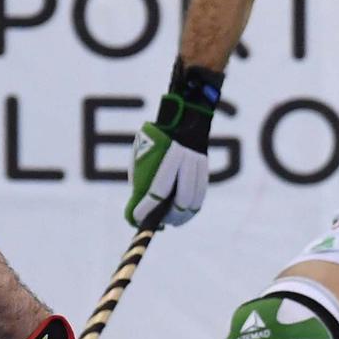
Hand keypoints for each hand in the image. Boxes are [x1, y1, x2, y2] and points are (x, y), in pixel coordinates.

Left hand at [126, 59, 222, 227]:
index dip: (145, 209)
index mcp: (169, 156)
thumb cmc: (155, 138)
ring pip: (192, 203)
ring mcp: (199, 167)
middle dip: (164, 217)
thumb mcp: (141, 155)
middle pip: (179, 202)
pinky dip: (189, 210)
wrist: (185, 116)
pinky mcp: (204, 171)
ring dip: (178, 217)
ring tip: (167, 222)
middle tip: (153, 222)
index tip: (134, 218)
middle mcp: (187, 162)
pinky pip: (199, 197)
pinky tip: (180, 215)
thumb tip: (135, 211)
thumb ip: (139, 181)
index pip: (157, 191)